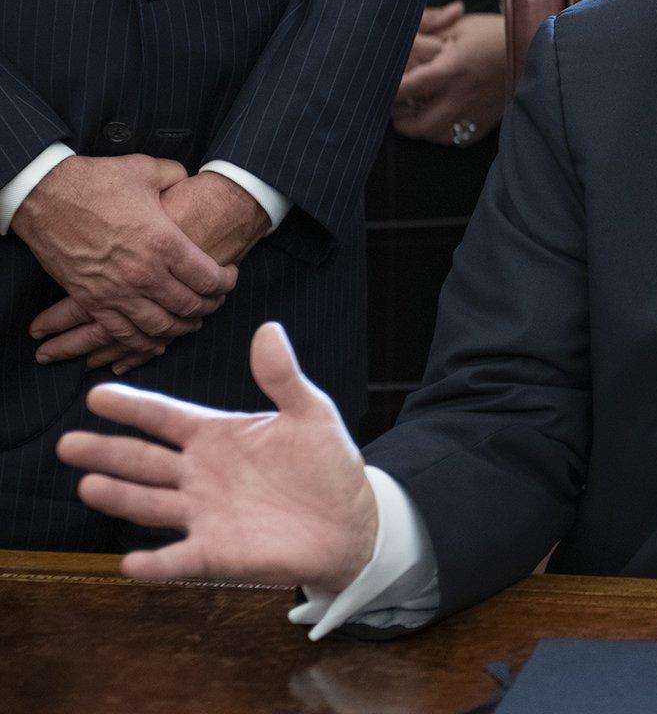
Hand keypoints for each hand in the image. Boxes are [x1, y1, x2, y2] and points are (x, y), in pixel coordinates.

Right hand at [14, 156, 236, 361]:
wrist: (44, 195)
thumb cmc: (96, 181)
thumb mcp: (147, 170)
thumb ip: (177, 177)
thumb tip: (190, 180)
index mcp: (165, 243)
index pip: (210, 278)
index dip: (226, 282)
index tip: (229, 277)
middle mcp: (145, 273)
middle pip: (190, 305)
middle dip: (209, 306)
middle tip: (215, 301)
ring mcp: (117, 291)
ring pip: (161, 325)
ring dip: (181, 327)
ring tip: (191, 321)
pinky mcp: (92, 300)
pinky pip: (123, 333)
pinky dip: (143, 342)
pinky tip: (156, 340)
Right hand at [56, 322, 379, 594]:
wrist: (352, 521)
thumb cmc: (325, 465)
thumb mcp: (310, 415)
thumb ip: (283, 377)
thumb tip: (269, 329)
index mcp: (217, 436)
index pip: (166, 417)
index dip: (134, 406)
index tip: (98, 394)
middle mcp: (199, 474)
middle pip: (144, 461)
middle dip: (107, 452)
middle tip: (68, 444)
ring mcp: (203, 513)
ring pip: (151, 504)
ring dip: (120, 498)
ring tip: (89, 486)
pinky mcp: (216, 552)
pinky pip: (178, 558)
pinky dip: (155, 563)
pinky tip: (131, 563)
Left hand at [392, 9, 506, 146]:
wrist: (534, 49)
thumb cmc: (495, 34)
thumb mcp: (459, 27)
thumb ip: (427, 30)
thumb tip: (402, 35)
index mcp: (450, 69)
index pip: (406, 88)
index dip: (389, 90)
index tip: (383, 85)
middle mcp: (461, 96)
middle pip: (417, 124)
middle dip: (400, 118)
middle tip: (399, 104)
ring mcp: (475, 112)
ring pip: (436, 136)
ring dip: (422, 128)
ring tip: (419, 112)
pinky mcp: (486, 122)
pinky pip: (458, 140)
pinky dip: (444, 134)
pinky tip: (442, 119)